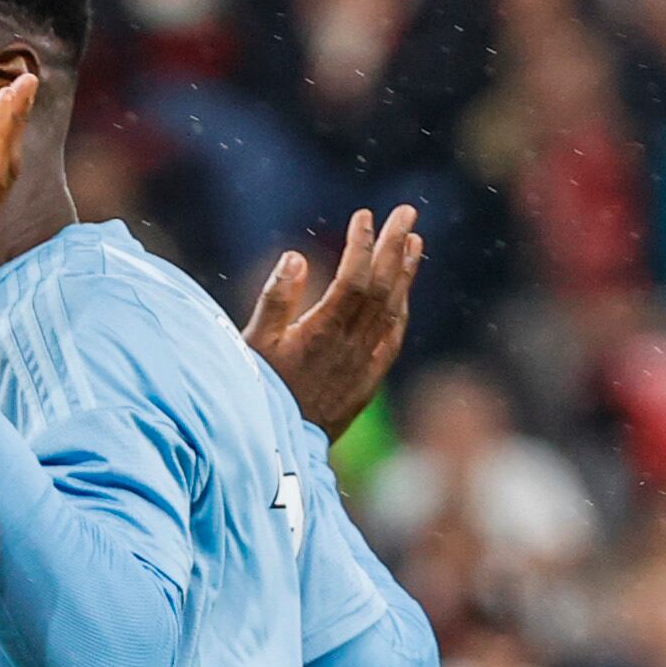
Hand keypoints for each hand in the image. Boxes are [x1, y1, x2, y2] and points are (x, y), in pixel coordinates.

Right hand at [243, 205, 422, 435]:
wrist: (274, 453)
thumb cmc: (253, 394)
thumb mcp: (251, 346)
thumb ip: (275, 300)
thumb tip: (297, 257)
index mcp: (321, 332)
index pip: (354, 278)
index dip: (363, 245)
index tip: (365, 215)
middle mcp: (350, 346)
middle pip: (382, 287)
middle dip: (394, 246)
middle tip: (406, 212)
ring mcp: (363, 364)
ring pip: (393, 310)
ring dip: (406, 273)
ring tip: (414, 241)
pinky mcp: (366, 382)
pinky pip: (393, 338)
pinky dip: (402, 310)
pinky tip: (404, 294)